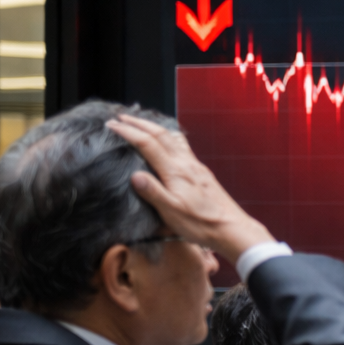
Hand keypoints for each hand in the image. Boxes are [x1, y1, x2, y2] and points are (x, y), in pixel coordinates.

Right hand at [106, 114, 273, 263]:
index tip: (112, 125)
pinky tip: (170, 142)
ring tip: (142, 123)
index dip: (128, 132)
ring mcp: (196, 167)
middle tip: (121, 116)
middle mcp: (187, 164)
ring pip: (173, 139)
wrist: (231, 228)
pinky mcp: (202, 173)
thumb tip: (135, 175)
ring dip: (155, 128)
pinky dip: (170, 138)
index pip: (148, 144)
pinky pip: (183, 147)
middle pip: (161, 135)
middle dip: (139, 123)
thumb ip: (153, 192)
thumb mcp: (172, 212)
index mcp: (176, 172)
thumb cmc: (201, 224)